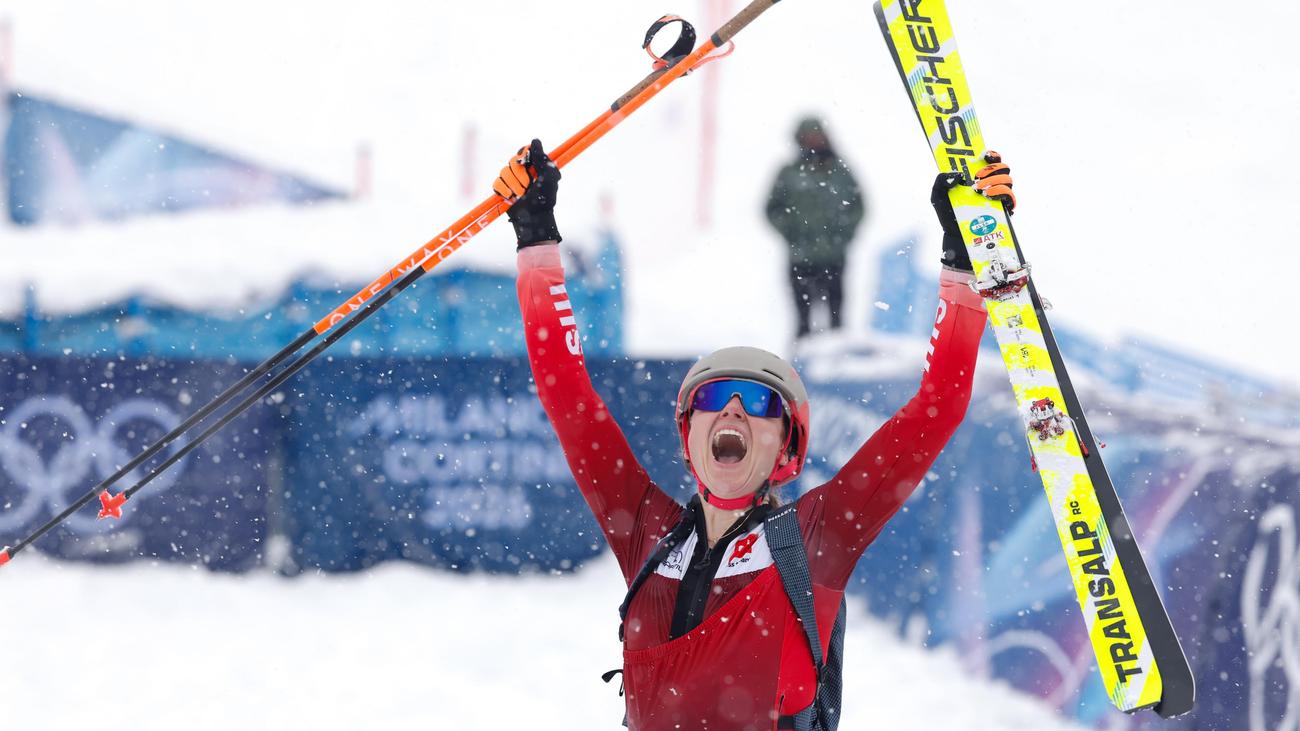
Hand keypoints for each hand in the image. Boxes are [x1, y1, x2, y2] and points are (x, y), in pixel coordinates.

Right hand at [493, 138, 561, 248]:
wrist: (533, 219)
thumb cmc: (545, 199)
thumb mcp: (548, 177)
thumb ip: (542, 159)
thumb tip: (535, 140)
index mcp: (535, 166)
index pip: (525, 151)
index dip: (523, 156)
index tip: (526, 163)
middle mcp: (523, 171)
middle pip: (512, 161)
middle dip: (520, 175)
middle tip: (528, 185)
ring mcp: (512, 180)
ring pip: (504, 171)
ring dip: (513, 185)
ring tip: (521, 195)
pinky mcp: (502, 189)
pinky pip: (497, 183)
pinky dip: (504, 191)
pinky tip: (511, 198)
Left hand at [931, 152, 1016, 270]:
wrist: (955, 235)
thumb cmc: (948, 214)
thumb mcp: (937, 196)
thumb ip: (940, 181)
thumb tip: (957, 174)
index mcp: (978, 177)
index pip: (992, 160)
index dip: (992, 155)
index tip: (985, 155)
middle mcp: (992, 184)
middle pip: (1003, 168)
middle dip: (992, 169)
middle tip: (978, 178)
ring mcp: (999, 197)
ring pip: (1008, 181)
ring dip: (995, 182)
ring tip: (980, 190)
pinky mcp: (1004, 210)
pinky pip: (1011, 199)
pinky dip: (1003, 194)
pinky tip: (989, 196)